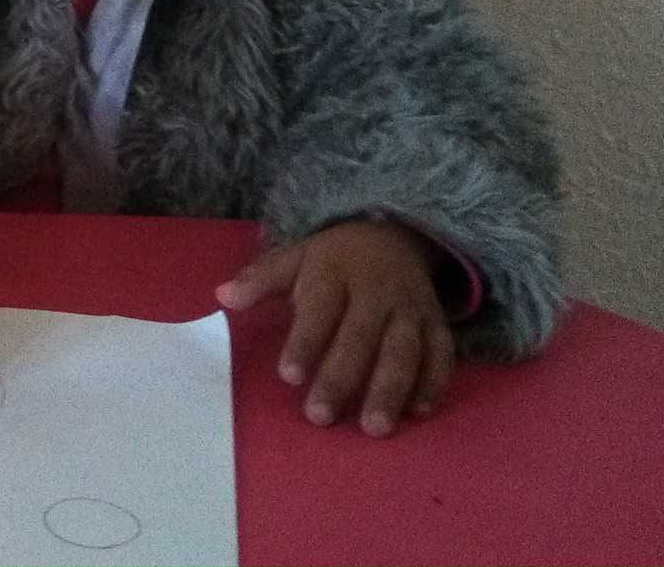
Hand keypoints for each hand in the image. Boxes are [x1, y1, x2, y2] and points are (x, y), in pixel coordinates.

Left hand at [215, 218, 454, 437]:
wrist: (395, 235)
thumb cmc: (334, 260)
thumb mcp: (295, 259)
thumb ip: (260, 280)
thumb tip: (222, 296)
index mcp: (335, 274)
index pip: (319, 310)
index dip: (305, 343)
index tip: (289, 376)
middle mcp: (376, 293)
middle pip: (359, 338)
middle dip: (341, 378)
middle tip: (321, 416)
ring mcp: (410, 310)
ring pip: (404, 351)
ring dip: (390, 390)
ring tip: (374, 427)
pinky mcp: (437, 324)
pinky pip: (441, 355)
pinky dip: (434, 383)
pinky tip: (418, 413)